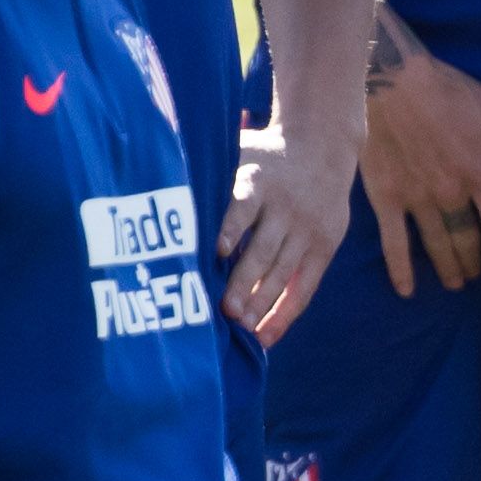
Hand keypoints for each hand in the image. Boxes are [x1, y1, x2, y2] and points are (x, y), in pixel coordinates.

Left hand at [221, 121, 356, 343]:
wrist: (324, 144)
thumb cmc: (265, 156)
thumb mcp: (240, 149)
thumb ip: (209, 171)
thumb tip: (156, 177)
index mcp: (259, 181)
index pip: (243, 205)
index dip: (230, 228)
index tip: (217, 251)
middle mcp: (286, 206)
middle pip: (263, 249)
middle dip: (243, 282)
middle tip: (225, 311)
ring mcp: (307, 228)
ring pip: (282, 272)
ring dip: (261, 303)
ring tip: (241, 329)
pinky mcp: (324, 245)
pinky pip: (304, 286)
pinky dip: (284, 313)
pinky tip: (265, 335)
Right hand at [360, 31, 480, 296]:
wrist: (391, 80)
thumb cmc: (443, 86)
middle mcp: (452, 194)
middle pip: (467, 241)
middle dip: (474, 262)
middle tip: (475, 275)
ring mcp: (417, 200)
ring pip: (437, 246)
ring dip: (447, 268)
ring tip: (454, 283)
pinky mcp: (386, 198)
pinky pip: (394, 243)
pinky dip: (401, 269)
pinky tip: (407, 290)